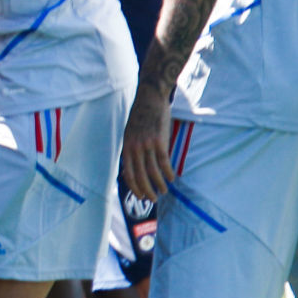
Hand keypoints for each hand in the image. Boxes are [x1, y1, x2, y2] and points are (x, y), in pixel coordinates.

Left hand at [121, 87, 174, 202]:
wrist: (150, 98)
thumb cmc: (141, 116)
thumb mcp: (130, 133)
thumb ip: (131, 149)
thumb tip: (132, 167)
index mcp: (126, 147)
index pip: (128, 173)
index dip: (134, 187)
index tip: (140, 195)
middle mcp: (135, 148)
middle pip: (140, 175)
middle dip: (147, 190)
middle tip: (153, 199)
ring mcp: (147, 145)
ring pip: (153, 171)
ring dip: (159, 184)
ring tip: (164, 190)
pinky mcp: (159, 141)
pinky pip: (164, 162)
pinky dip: (168, 172)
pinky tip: (171, 178)